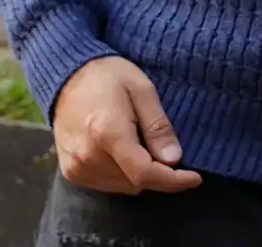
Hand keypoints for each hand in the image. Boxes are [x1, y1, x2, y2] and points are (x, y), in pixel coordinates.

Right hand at [52, 56, 202, 194]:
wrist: (67, 75)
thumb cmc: (108, 76)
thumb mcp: (141, 89)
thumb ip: (158, 125)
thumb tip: (174, 159)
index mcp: (108, 133)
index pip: (145, 173)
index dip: (173, 181)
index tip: (195, 178)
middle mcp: (89, 156)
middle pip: (135, 182)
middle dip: (156, 171)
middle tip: (160, 145)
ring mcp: (76, 167)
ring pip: (123, 187)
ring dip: (138, 173)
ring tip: (137, 141)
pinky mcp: (70, 172)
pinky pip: (106, 184)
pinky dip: (121, 174)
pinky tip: (120, 149)